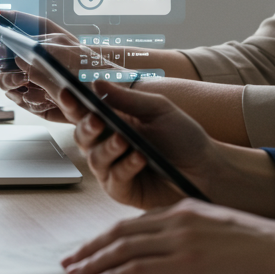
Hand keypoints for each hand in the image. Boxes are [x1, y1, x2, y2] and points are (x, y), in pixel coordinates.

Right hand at [0, 8, 82, 121]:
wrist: (103, 95)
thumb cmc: (89, 65)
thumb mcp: (65, 50)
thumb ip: (35, 50)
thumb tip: (10, 54)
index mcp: (32, 32)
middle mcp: (24, 52)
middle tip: (13, 61)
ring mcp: (24, 75)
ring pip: (2, 79)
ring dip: (16, 82)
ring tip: (38, 84)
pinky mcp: (29, 96)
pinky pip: (17, 98)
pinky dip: (31, 99)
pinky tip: (49, 97)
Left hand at [61, 200, 274, 273]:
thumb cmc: (266, 247)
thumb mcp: (222, 228)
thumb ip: (194, 234)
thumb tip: (174, 254)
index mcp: (185, 209)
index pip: (135, 223)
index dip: (108, 236)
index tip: (91, 248)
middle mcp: (177, 220)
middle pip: (120, 233)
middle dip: (91, 248)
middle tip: (70, 261)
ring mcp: (181, 241)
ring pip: (123, 249)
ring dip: (94, 262)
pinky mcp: (187, 265)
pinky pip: (139, 269)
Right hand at [62, 82, 215, 208]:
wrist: (207, 169)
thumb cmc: (183, 137)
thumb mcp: (158, 110)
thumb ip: (127, 99)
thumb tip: (97, 83)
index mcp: (112, 121)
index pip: (84, 111)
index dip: (72, 102)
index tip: (67, 91)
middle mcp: (107, 145)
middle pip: (81, 135)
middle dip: (86, 127)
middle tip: (96, 119)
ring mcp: (112, 169)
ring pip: (94, 158)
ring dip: (108, 148)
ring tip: (124, 140)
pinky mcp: (122, 190)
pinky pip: (114, 179)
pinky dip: (126, 166)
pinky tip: (139, 158)